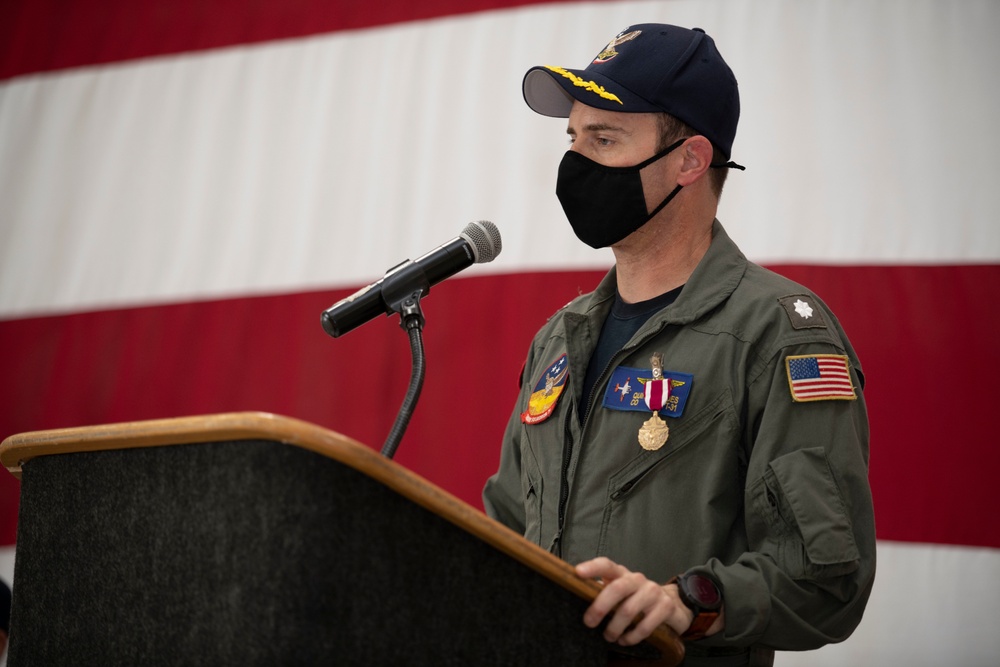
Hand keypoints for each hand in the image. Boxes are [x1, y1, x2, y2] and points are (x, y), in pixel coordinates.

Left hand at [576, 557, 693, 645]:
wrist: (673, 603)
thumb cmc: (637, 598)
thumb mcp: (621, 591)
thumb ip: (603, 591)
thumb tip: (579, 595)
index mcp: (622, 574)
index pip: (606, 565)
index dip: (592, 567)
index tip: (578, 572)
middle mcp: (638, 579)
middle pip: (617, 588)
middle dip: (600, 607)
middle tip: (589, 622)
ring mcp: (653, 592)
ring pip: (628, 610)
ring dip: (614, 627)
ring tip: (608, 637)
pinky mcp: (665, 607)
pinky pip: (645, 626)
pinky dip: (631, 637)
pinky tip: (625, 640)